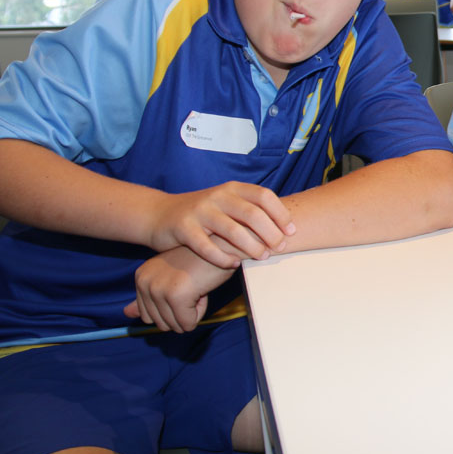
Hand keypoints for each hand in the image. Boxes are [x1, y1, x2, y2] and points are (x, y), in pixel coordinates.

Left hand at [123, 246, 236, 332]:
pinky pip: (188, 323)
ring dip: (192, 313)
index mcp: (141, 276)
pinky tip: (203, 290)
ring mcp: (159, 289)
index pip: (147, 317)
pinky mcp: (176, 295)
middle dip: (182, 312)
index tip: (184, 285)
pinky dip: (200, 313)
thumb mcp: (171, 278)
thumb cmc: (202, 259)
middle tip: (192, 286)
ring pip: (175, 326)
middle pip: (160, 324)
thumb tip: (126, 315)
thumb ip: (147, 298)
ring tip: (197, 287)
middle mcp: (145, 282)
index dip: (171, 308)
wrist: (224, 244)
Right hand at [148, 182, 294, 268]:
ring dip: (251, 247)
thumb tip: (287, 228)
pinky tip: (234, 265)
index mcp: (232, 188)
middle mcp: (217, 196)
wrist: (160, 214)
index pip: (264, 196)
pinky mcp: (183, 228)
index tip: (291, 231)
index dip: (281, 213)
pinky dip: (224, 258)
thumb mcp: (227, 204)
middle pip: (252, 213)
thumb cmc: (204, 214)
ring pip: (232, 231)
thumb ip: (251, 210)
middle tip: (280, 248)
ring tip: (262, 257)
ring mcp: (200, 211)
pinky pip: (208, 247)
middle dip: (270, 233)